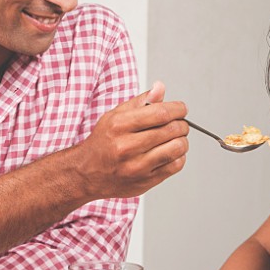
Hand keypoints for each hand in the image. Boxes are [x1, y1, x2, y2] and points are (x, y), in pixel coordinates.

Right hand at [75, 81, 188, 200]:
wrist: (87, 173)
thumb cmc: (103, 143)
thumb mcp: (114, 116)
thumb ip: (140, 102)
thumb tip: (160, 88)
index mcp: (119, 125)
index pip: (160, 113)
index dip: (177, 109)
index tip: (181, 109)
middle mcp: (126, 146)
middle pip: (171, 130)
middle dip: (182, 124)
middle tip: (180, 123)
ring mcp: (137, 166)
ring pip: (176, 148)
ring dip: (182, 140)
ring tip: (176, 138)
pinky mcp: (145, 181)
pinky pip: (175, 166)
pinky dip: (179, 157)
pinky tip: (171, 153)